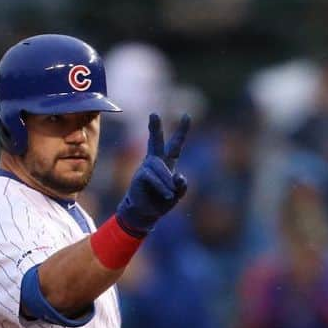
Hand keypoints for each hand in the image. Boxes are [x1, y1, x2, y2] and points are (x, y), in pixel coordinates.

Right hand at [115, 113, 189, 236]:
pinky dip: (162, 186)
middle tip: (153, 114)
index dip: (182, 131)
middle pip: (156, 141)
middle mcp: (156, 161)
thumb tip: (178, 176)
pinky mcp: (141, 175)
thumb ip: (181, 186)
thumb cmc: (161, 202)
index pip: (175, 145)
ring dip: (167, 181)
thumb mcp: (177, 195)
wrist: (145, 213)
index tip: (187, 116)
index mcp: (167, 163)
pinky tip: (167, 194)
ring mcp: (147, 167)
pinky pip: (154, 177)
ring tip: (170, 194)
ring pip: (161, 168)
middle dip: (155, 128)